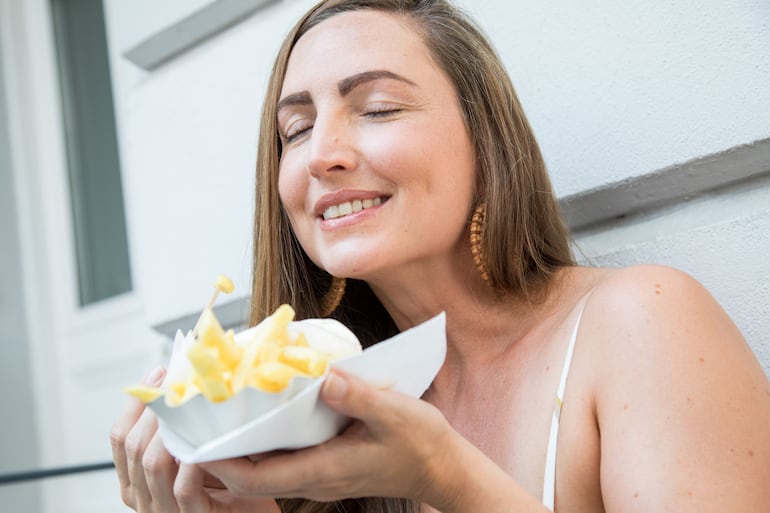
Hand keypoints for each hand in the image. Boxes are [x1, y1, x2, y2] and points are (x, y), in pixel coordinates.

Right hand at [109, 367, 279, 512]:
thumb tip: (177, 380)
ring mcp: (165, 510)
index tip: (158, 375)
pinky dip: (191, 461)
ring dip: (170, 430)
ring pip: (152, 464)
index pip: (120, 437)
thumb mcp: (193, 452)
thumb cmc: (226, 485)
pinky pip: (183, 487)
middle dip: (154, 410)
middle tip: (177, 385)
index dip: (136, 403)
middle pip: (133, 446)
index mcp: (136, 480)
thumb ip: (178, 429)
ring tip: (189, 407)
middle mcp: (144, 497)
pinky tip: (203, 442)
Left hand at [200, 370, 459, 505]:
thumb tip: (323, 377)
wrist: (441, 468)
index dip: (220, 463)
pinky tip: (257, 418)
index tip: (194, 441)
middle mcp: (315, 478)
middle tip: (195, 422)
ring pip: (264, 471)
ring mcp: (320, 475)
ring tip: (216, 417)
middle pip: (251, 477)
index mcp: (324, 470)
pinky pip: (281, 461)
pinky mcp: (326, 466)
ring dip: (237, 450)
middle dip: (218, 455)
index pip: (256, 478)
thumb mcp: (395, 414)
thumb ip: (359, 397)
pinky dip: (261, 444)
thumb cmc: (421, 443)